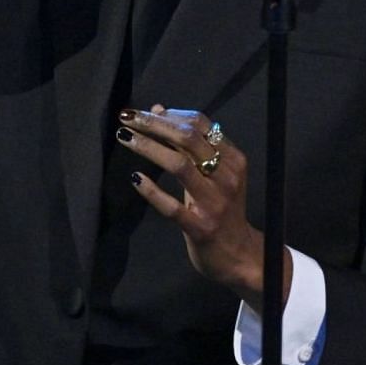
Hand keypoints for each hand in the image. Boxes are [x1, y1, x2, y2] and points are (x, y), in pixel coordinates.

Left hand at [118, 105, 291, 309]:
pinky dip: (151, 190)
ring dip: (149, 148)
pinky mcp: (200, 228)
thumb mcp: (215, 174)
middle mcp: (227, 177)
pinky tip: (135, 178)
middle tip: (127, 118)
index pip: (201, 124)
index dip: (169, 113)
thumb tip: (159, 109)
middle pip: (188, 139)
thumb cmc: (223, 209)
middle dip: (154, 124)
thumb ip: (190, 144)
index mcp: (234, 159)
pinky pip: (171, 207)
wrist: (240, 255)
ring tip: (125, 138)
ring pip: (179, 166)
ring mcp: (214, 203)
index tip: (143, 112)